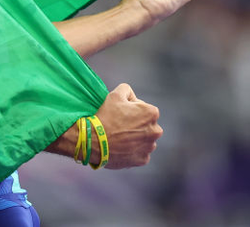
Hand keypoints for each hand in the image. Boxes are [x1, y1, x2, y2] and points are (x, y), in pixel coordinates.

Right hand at [44, 83, 161, 168]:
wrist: (95, 140)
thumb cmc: (106, 116)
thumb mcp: (114, 94)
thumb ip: (127, 90)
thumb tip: (131, 97)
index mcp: (152, 113)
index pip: (144, 108)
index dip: (132, 109)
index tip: (121, 113)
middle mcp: (155, 131)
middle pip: (147, 125)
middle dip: (137, 124)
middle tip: (120, 125)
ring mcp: (149, 147)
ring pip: (144, 140)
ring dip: (136, 138)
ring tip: (120, 137)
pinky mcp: (143, 160)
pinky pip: (140, 153)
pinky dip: (132, 151)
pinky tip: (121, 147)